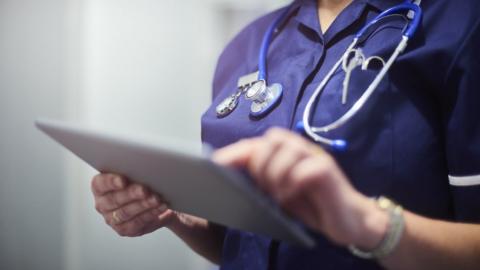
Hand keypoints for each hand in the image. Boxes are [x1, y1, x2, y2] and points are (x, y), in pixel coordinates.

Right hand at [91, 173, 176, 236]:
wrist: (155, 200)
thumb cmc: (141, 182)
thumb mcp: (136, 174)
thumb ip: (134, 171)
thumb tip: (145, 167)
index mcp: (100, 187)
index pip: (100, 183)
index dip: (111, 182)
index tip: (123, 180)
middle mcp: (102, 204)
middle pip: (114, 199)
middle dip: (131, 194)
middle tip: (145, 190)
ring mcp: (111, 219)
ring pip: (126, 212)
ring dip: (143, 205)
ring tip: (156, 199)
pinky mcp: (124, 229)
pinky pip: (137, 222)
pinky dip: (151, 214)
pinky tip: (160, 207)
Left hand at [212, 128, 387, 248]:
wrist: (348, 219)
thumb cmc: (311, 204)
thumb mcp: (280, 193)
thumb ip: (262, 181)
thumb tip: (231, 179)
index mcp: (285, 152)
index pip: (254, 144)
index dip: (234, 153)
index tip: (214, 164)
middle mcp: (300, 148)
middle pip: (270, 139)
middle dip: (260, 164)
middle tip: (264, 188)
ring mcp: (315, 156)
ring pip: (285, 148)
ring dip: (275, 173)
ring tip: (278, 195)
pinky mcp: (328, 170)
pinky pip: (306, 168)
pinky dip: (293, 183)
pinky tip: (291, 197)